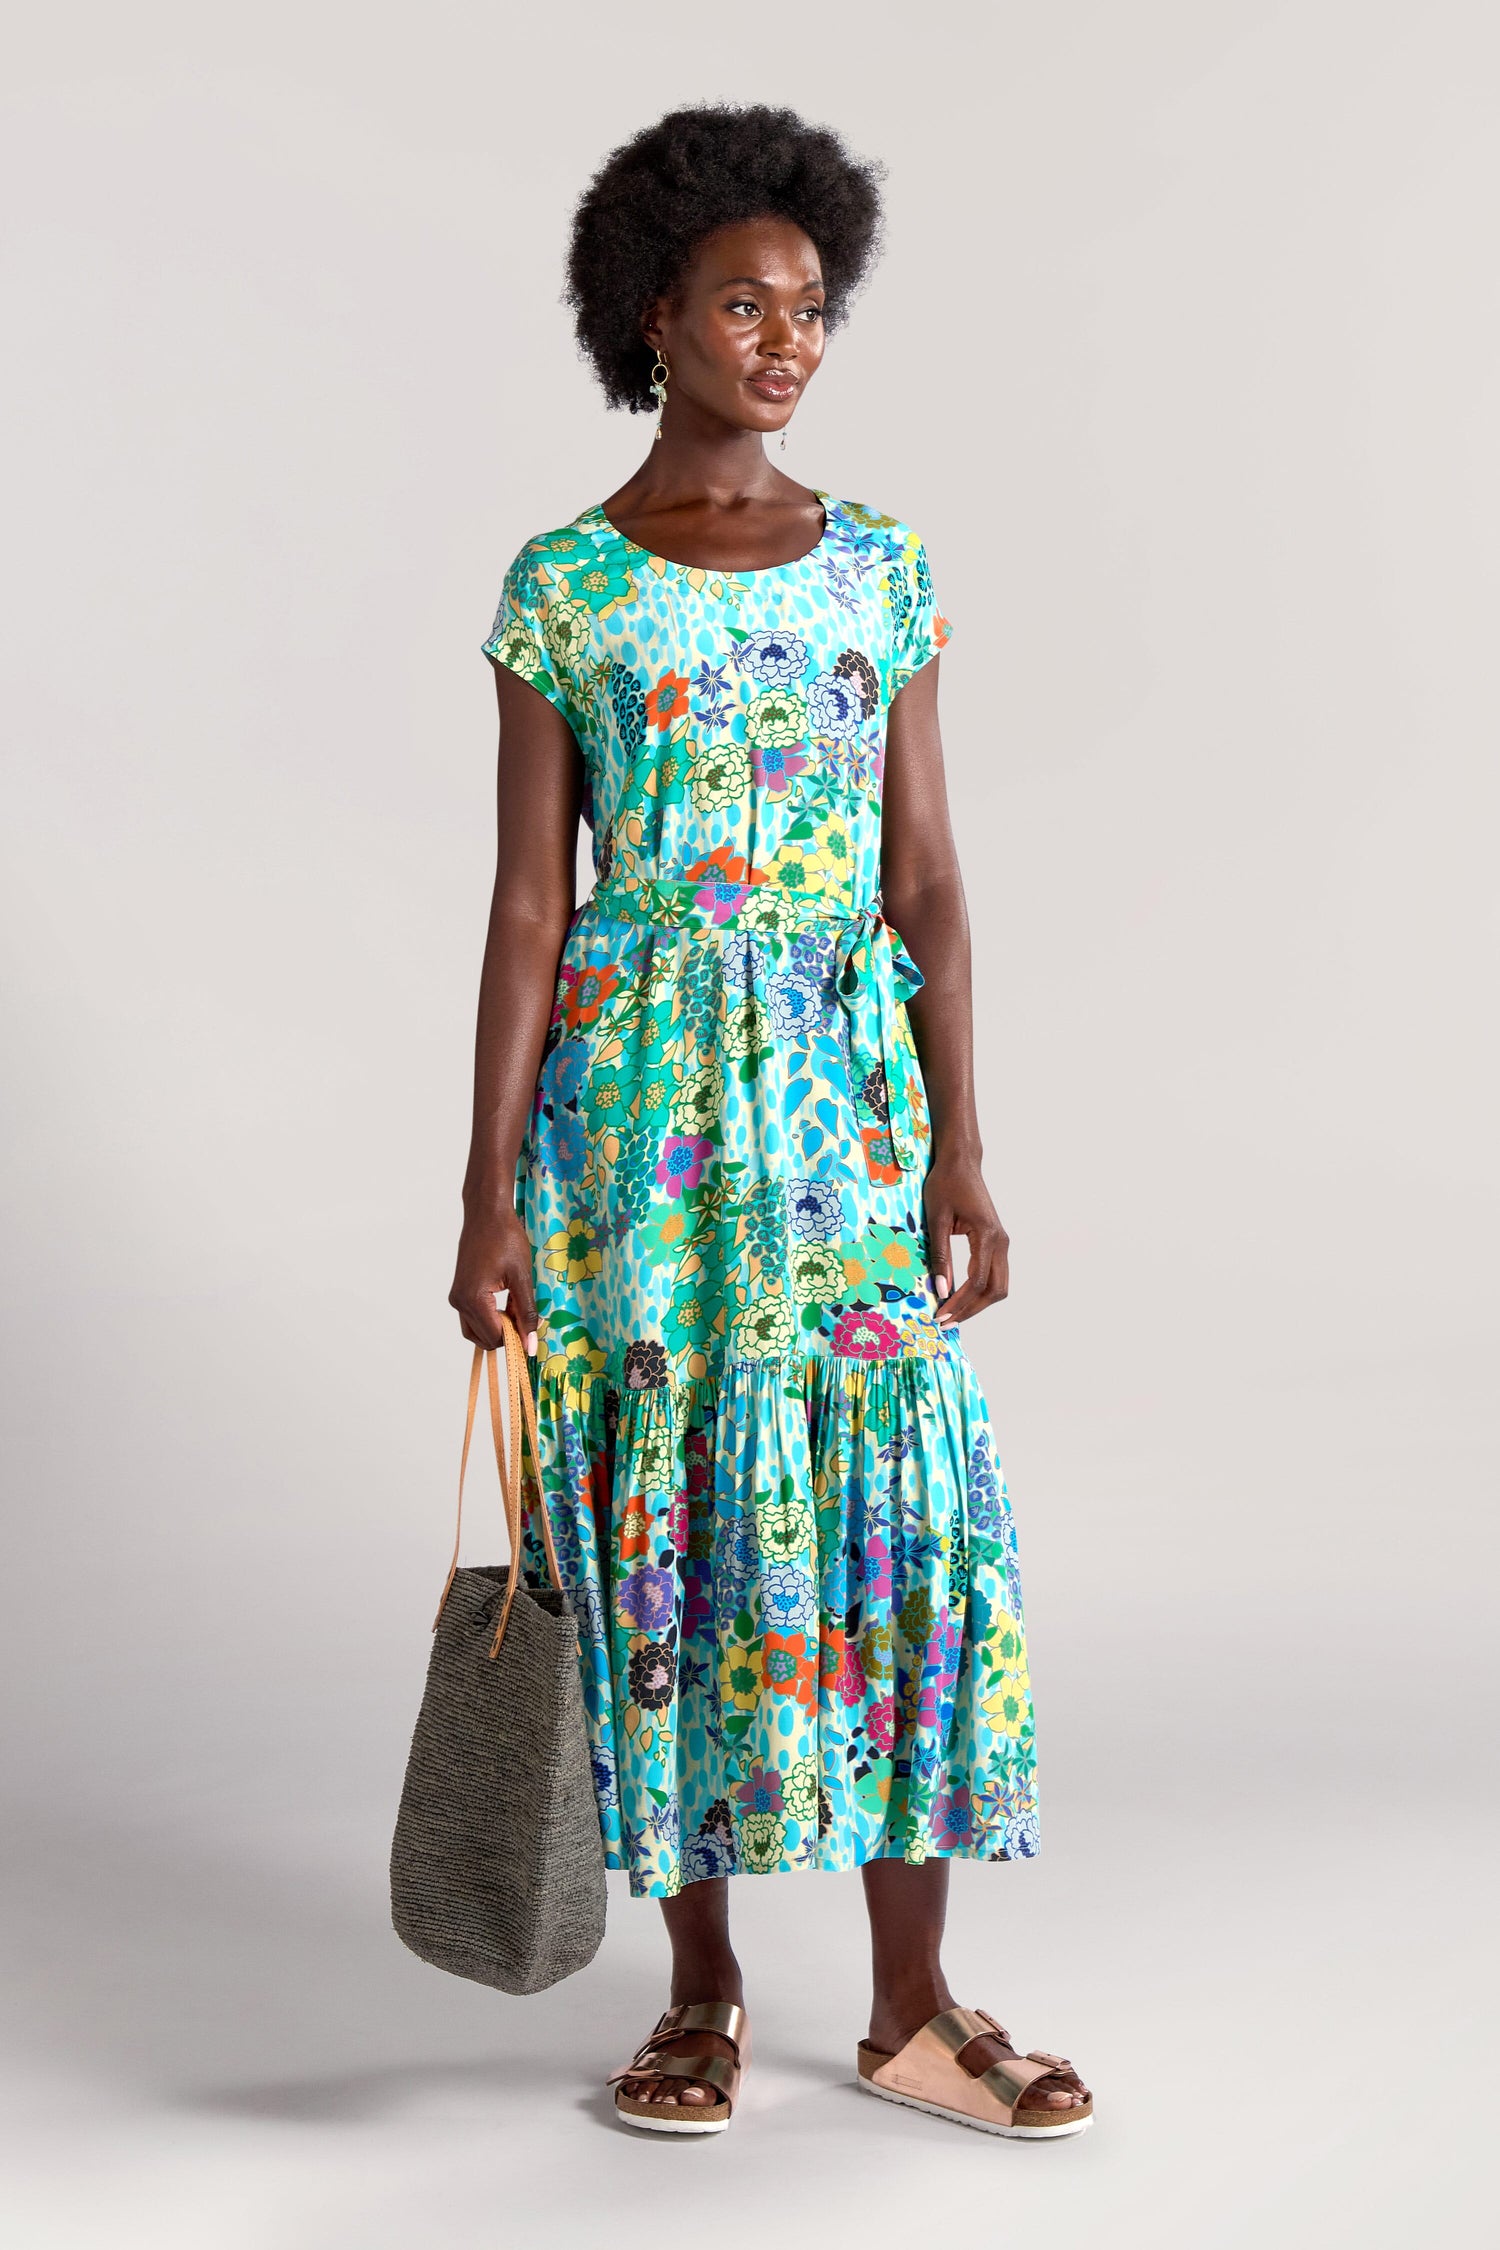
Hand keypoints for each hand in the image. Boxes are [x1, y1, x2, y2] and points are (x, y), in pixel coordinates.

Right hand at [449, 1205, 537, 1353]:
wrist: (487, 1213)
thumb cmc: (505, 1238)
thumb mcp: (522, 1277)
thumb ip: (526, 1312)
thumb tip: (530, 1344)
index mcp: (474, 1299)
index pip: (495, 1337)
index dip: (517, 1338)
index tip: (533, 1328)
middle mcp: (460, 1302)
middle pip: (484, 1339)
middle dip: (507, 1334)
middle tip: (525, 1315)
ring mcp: (457, 1297)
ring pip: (476, 1331)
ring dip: (497, 1328)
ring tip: (517, 1307)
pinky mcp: (459, 1291)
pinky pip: (472, 1317)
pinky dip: (489, 1318)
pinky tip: (507, 1303)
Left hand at [924, 1157, 1009, 1325]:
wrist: (961, 1162)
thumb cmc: (945, 1185)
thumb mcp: (936, 1219)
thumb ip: (940, 1256)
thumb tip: (941, 1291)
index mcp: (987, 1235)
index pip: (977, 1282)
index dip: (959, 1303)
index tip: (940, 1316)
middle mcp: (1001, 1241)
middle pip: (995, 1290)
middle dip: (971, 1310)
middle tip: (945, 1322)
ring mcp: (1002, 1242)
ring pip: (999, 1285)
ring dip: (978, 1303)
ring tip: (952, 1314)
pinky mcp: (997, 1242)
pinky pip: (995, 1275)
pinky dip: (981, 1291)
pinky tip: (960, 1297)